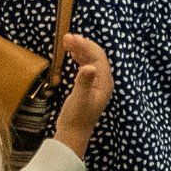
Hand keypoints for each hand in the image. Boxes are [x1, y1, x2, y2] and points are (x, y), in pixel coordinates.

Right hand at [52, 33, 113, 154]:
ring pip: (90, 60)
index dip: (86, 45)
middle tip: (67, 36)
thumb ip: (84, 82)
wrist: (73, 134)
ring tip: (66, 42)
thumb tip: (89, 67)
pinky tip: (71, 54)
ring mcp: (96, 84)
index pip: (98, 57)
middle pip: (95, 56)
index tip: (72, 37)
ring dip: (80, 50)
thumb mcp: (79, 99)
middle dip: (82, 45)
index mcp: (104, 82)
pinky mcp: (89, 87)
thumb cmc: (76, 118)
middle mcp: (103, 81)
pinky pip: (86, 67)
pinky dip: (79, 58)